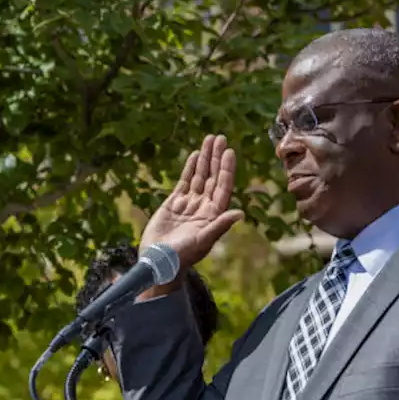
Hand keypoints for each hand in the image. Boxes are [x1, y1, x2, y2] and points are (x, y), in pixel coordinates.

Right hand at [140, 134, 244, 268]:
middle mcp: (204, 207)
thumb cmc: (182, 256)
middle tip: (220, 138)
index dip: (226, 169)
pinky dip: (189, 169)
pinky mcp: (174, 204)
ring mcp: (189, 204)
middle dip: (216, 158)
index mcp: (213, 215)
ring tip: (209, 140)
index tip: (228, 152)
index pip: (223, 187)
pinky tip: (194, 155)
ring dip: (204, 159)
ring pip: (199, 177)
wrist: (158, 261)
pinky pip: (184, 182)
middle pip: (212, 177)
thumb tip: (240, 213)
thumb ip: (220, 225)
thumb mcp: (202, 241)